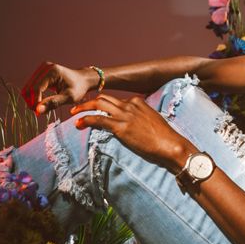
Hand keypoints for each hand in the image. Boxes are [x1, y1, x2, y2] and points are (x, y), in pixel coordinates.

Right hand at [22, 62, 96, 113]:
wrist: (83, 80)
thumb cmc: (79, 88)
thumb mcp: (69, 97)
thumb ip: (54, 103)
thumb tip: (38, 110)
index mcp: (52, 72)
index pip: (36, 88)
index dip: (35, 101)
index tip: (38, 113)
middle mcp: (45, 68)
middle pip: (30, 87)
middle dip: (32, 101)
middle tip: (39, 112)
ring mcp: (42, 69)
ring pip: (29, 87)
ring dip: (32, 99)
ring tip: (41, 108)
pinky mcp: (41, 73)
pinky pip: (32, 86)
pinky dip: (35, 96)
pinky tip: (42, 103)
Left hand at [71, 94, 191, 169]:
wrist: (170, 145)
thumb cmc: (165, 137)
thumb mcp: (153, 121)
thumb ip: (142, 118)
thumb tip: (136, 124)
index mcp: (139, 102)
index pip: (117, 100)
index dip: (105, 104)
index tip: (97, 109)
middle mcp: (130, 105)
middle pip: (104, 98)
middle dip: (89, 101)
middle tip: (79, 107)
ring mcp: (125, 115)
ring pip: (98, 105)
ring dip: (83, 108)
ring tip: (74, 113)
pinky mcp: (120, 127)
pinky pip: (98, 119)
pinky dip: (86, 119)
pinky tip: (79, 123)